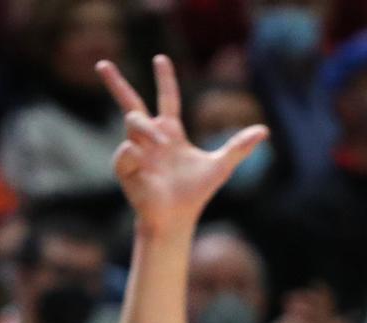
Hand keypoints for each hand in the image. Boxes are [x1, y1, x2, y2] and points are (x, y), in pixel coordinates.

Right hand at [99, 54, 267, 230]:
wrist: (177, 219)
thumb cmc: (195, 194)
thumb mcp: (220, 167)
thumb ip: (238, 147)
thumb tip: (264, 130)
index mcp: (170, 132)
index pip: (166, 98)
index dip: (164, 79)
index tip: (160, 58)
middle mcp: (150, 138)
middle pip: (131, 103)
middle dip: (116, 83)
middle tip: (102, 64)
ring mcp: (136, 152)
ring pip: (132, 122)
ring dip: (145, 127)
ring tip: (161, 140)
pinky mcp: (126, 169)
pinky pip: (124, 152)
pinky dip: (132, 151)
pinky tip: (140, 156)